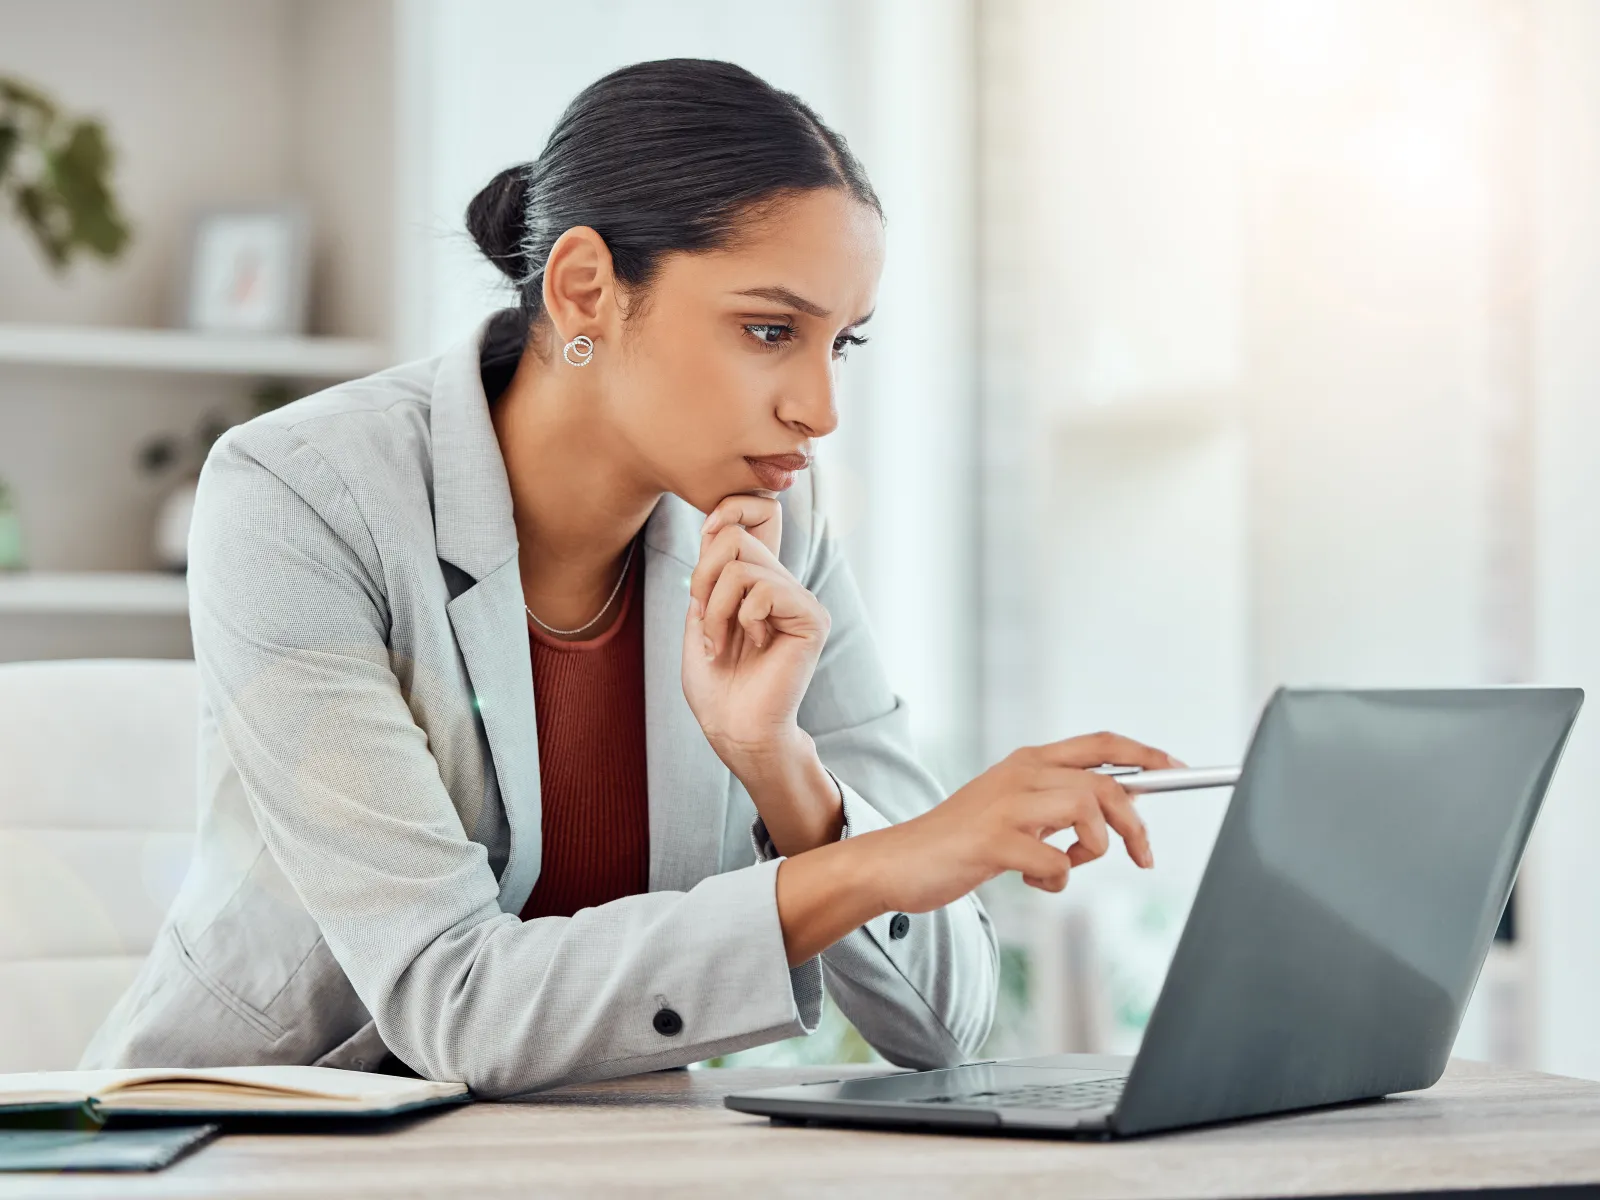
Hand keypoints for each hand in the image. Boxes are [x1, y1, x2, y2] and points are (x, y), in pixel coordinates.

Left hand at [680, 495, 837, 852]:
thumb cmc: (715, 682)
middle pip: (738, 537)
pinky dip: (743, 617)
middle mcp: (785, 585)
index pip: (754, 520)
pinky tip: (754, 644)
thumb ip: (712, 571)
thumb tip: (717, 524)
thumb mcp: (700, 615)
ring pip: (744, 566)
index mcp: (761, 582)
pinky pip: (765, 589)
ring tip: (718, 641)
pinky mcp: (812, 618)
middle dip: (703, 578)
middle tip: (702, 619)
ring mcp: (801, 601)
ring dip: (716, 608)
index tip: (701, 547)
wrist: (734, 728)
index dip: (726, 514)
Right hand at [862, 732, 1179, 914]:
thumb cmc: (960, 841)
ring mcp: (1005, 805)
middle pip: (1105, 784)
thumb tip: (1119, 805)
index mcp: (1027, 762)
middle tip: (1144, 857)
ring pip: (1087, 811)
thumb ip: (1057, 802)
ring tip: (1066, 866)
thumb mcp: (1014, 810)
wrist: (898, 862)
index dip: (1145, 755)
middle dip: (1135, 824)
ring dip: (1094, 849)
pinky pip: (1054, 860)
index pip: (1100, 744)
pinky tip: (1032, 879)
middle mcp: (1020, 775)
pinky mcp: (993, 841)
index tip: (1177, 771)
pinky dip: (1056, 878)